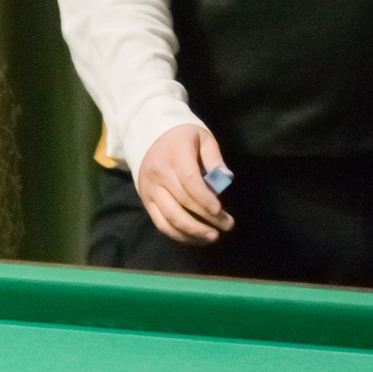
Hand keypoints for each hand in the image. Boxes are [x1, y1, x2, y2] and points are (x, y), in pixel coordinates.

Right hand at [136, 123, 233, 245]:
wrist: (147, 133)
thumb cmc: (181, 135)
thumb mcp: (202, 138)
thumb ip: (214, 158)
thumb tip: (225, 179)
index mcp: (175, 155)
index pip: (190, 182)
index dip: (205, 199)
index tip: (220, 211)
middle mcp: (159, 174)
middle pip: (183, 202)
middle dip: (207, 218)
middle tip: (227, 226)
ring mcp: (150, 189)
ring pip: (170, 217)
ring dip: (192, 231)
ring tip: (212, 237)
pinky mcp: (145, 199)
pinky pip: (160, 222)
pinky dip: (177, 234)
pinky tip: (194, 238)